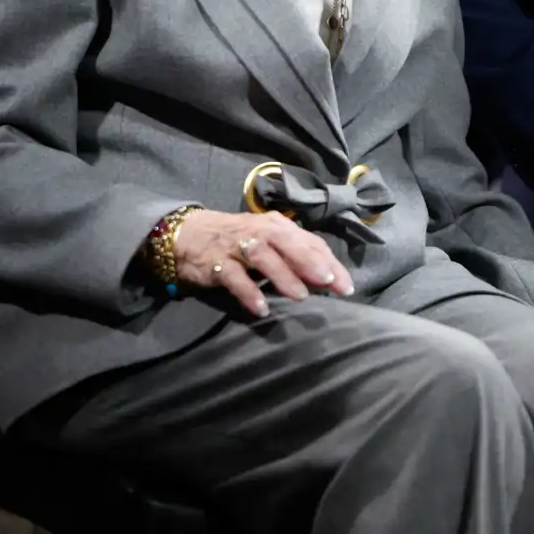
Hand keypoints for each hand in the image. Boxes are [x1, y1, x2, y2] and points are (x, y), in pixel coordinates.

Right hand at [174, 209, 354, 317]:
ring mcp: (236, 246)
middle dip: (310, 262)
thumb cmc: (237, 240)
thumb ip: (295, 255)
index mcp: (276, 226)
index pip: (308, 241)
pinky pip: (234, 277)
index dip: (329, 262)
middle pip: (287, 242)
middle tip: (328, 283)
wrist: (188, 235)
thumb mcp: (268, 242)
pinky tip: (261, 308)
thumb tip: (327, 277)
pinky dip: (248, 292)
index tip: (346, 286)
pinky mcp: (216, 263)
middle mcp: (258, 231)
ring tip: (300, 296)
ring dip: (282, 274)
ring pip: (262, 256)